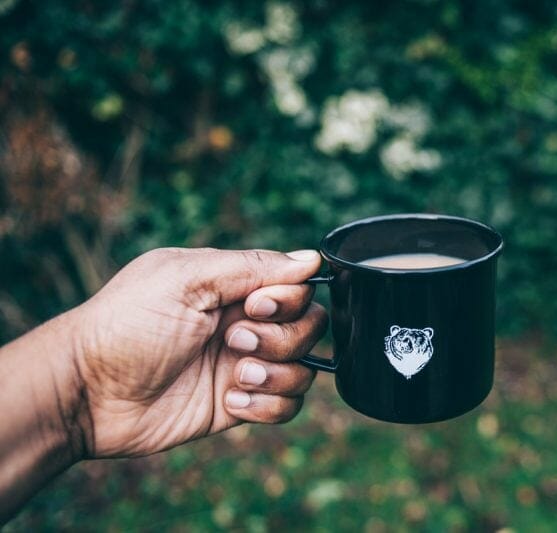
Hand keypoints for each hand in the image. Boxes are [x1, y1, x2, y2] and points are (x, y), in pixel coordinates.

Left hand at [73, 247, 325, 456]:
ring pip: (304, 370)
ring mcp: (243, 366)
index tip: (252, 307)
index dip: (288, 300)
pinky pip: (287, 407)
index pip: (298, 287)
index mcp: (232, 286)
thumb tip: (311, 259)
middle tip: (233, 342)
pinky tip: (230, 402)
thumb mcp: (186, 279)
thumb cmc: (127, 325)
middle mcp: (244, 323)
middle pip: (309, 328)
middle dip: (281, 339)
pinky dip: (268, 407)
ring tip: (235, 378)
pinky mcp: (238, 405)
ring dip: (277, 375)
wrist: (87, 392)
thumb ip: (252, 266)